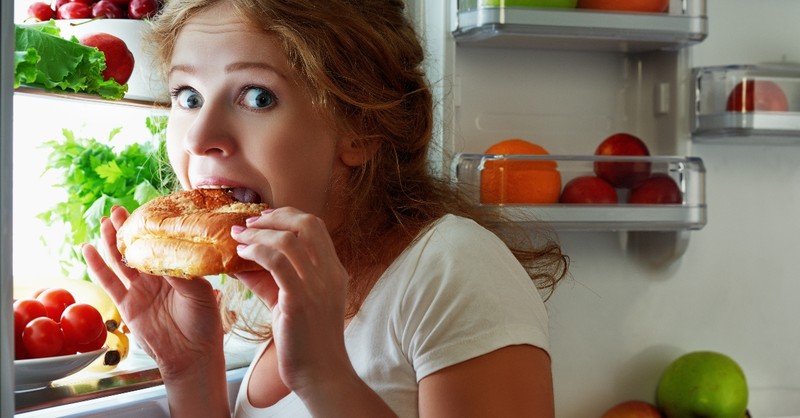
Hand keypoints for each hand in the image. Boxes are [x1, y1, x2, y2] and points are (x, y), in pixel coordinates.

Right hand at [81, 206, 224, 378]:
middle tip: (117, 209)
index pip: (160, 243)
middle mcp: (157, 277)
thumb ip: (181, 273)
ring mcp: (141, 290)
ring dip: (112, 242)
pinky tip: (88, 249)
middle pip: (138, 248)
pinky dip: (97, 265)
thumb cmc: (204, 323)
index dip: (150, 228)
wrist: (192, 355)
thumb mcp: (199, 292)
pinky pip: (109, 282)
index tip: (143, 210)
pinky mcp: (127, 305)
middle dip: (127, 229)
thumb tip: (165, 254)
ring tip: (104, 222)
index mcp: (177, 270)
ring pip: (122, 261)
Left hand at [231, 207, 351, 396]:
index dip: (288, 215)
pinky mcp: (300, 299)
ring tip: (238, 238)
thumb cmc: (306, 341)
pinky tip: (241, 256)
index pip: (316, 226)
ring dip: (258, 233)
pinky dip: (256, 252)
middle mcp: (330, 273)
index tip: (264, 218)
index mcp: (334, 271)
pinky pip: (276, 262)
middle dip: (275, 216)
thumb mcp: (292, 302)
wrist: (321, 373)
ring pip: (288, 239)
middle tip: (249, 223)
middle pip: (307, 223)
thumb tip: (241, 261)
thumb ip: (271, 279)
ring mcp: (317, 285)